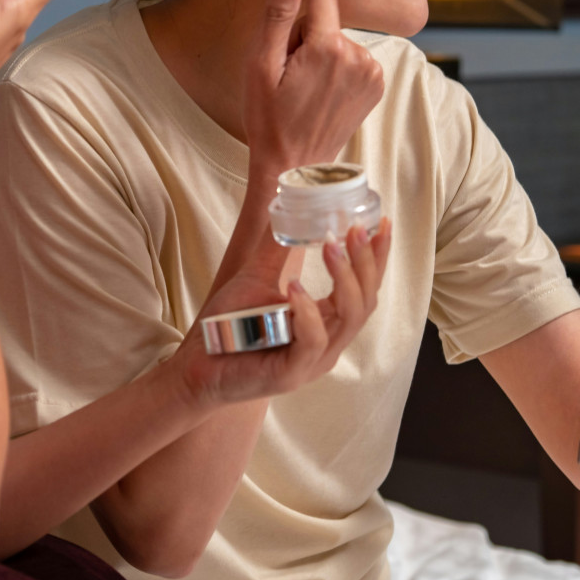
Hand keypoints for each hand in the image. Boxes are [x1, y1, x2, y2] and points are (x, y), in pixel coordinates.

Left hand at [162, 220, 391, 408]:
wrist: (196, 365)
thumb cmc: (229, 326)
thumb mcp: (257, 276)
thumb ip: (277, 247)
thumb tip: (289, 205)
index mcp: (327, 322)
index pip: (364, 289)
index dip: (377, 257)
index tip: (382, 221)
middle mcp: (327, 343)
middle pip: (365, 302)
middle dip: (366, 262)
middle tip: (355, 227)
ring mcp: (312, 361)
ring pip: (349, 319)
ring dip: (344, 278)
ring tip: (331, 244)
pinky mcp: (291, 375)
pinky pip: (312, 342)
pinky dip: (307, 312)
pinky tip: (295, 287)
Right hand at [243, 0, 385, 173]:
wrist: (296, 166)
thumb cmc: (270, 119)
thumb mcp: (262, 67)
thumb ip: (279, 17)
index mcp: (328, 49)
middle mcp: (358, 57)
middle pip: (326, 25)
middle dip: (306, 38)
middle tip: (288, 73)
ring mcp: (372, 73)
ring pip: (339, 43)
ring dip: (321, 55)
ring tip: (304, 88)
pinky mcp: (376, 86)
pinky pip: (352, 60)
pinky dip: (337, 68)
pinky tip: (323, 93)